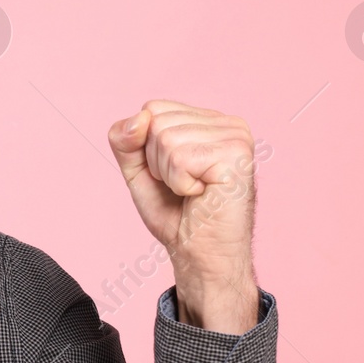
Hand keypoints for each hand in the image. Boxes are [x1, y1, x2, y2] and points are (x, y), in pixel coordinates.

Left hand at [108, 99, 257, 332]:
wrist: (198, 254)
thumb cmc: (176, 214)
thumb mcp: (138, 170)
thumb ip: (126, 140)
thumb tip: (138, 119)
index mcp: (208, 120)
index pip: (152, 108)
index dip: (146, 147)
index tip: (170, 174)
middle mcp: (227, 123)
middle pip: (156, 121)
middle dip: (156, 162)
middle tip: (182, 186)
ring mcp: (236, 136)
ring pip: (166, 138)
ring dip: (169, 175)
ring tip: (193, 191)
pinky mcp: (237, 154)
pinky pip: (180, 157)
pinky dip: (180, 183)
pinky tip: (201, 194)